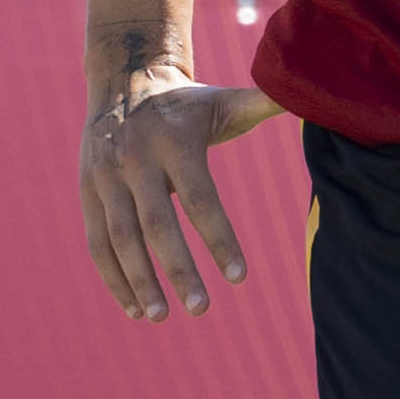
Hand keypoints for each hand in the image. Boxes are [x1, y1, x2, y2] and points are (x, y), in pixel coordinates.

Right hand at [81, 73, 279, 319]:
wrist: (123, 82)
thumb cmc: (187, 105)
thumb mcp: (224, 101)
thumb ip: (265, 104)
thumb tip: (313, 98)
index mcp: (175, 142)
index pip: (200, 197)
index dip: (219, 238)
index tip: (240, 277)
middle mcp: (134, 159)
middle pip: (156, 224)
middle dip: (178, 269)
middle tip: (201, 309)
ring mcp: (104, 177)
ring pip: (120, 238)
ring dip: (139, 281)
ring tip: (163, 316)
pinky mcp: (86, 192)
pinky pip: (97, 241)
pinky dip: (113, 277)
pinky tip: (135, 308)